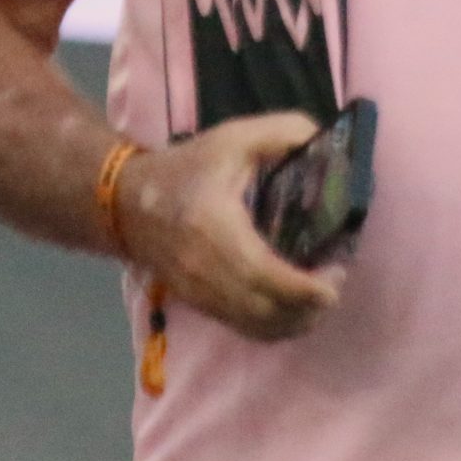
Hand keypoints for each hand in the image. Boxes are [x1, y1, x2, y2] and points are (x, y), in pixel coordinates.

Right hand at [117, 114, 340, 341]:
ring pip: (257, 328)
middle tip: (335, 281)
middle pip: (266, 311)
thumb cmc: (184, 169)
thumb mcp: (232, 138)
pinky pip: (243, 329)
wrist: (125, 202)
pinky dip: (274, 327)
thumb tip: (322, 140)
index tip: (335, 278)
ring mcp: (200, 294)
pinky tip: (292, 308)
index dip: (304, 288)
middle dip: (310, 308)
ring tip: (319, 297)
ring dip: (296, 322)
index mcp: (216, 229)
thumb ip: (281, 131)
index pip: (264, 274)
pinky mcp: (199, 305)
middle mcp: (206, 271)